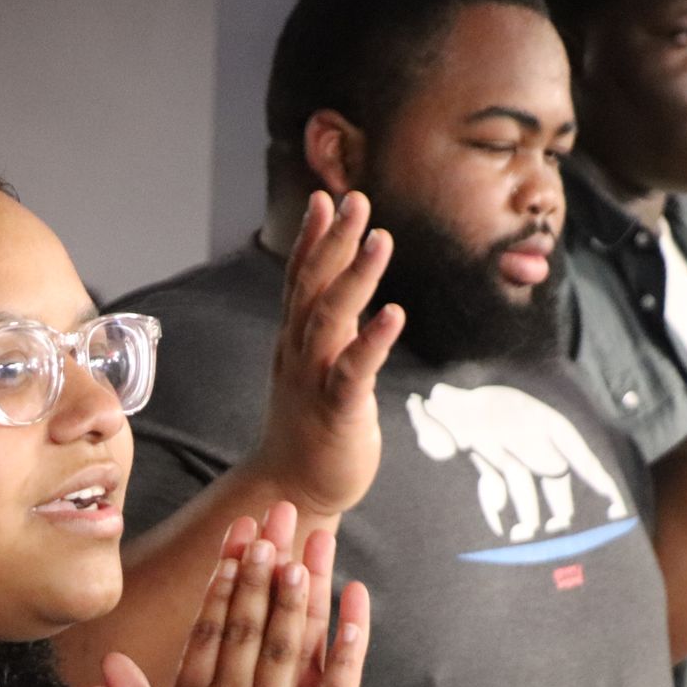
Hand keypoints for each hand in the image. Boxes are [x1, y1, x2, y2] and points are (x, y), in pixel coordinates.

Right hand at [88, 509, 370, 686]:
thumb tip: (101, 674)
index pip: (208, 633)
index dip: (223, 586)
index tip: (232, 549)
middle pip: (248, 624)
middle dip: (259, 571)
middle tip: (270, 525)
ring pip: (287, 643)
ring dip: (296, 592)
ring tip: (304, 548)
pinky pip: (335, 683)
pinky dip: (348, 642)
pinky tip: (356, 603)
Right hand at [250, 191, 405, 518]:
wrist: (292, 490)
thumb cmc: (311, 427)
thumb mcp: (316, 366)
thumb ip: (326, 324)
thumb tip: (341, 285)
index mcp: (295, 341)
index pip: (299, 279)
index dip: (311, 237)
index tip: (324, 196)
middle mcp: (299, 353)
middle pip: (312, 287)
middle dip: (333, 241)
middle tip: (354, 199)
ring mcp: (313, 380)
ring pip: (329, 320)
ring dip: (355, 278)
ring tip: (380, 239)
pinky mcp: (336, 410)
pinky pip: (353, 370)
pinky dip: (371, 341)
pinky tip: (393, 313)